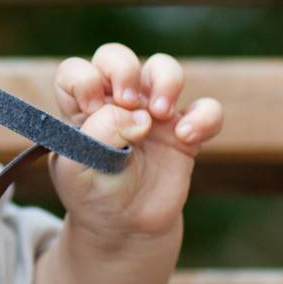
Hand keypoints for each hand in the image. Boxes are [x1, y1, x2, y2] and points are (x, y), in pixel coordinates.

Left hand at [49, 44, 223, 247]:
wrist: (124, 228)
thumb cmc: (92, 194)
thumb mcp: (78, 169)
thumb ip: (99, 136)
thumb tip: (138, 114)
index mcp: (81, 108)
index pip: (76, 71)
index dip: (82, 79)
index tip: (91, 106)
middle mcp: (116, 103)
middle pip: (117, 56)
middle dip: (123, 68)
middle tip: (128, 100)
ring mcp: (152, 114)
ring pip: (164, 68)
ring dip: (165, 80)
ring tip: (161, 115)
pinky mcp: (184, 133)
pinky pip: (206, 108)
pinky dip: (203, 116)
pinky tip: (186, 137)